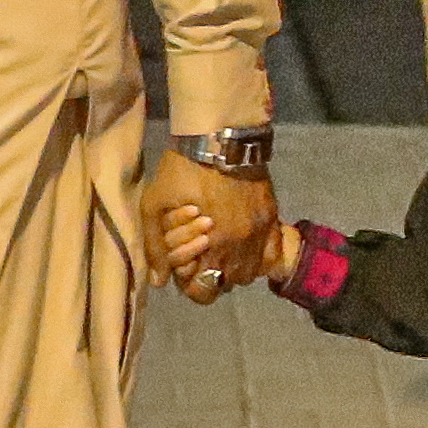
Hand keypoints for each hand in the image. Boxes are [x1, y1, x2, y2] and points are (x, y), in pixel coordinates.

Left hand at [150, 156, 273, 304]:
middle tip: (201, 259)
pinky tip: (246, 248)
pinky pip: (272, 253)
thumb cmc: (182, 170)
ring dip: (235, 268)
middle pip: (229, 282)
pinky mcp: (271, 217)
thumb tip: (160, 282)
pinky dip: (260, 257)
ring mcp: (259, 231)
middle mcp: (240, 245)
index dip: (192, 286)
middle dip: (213, 276)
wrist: (218, 137)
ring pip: (251, 271)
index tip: (185, 271)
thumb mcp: (154, 205)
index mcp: (211, 245)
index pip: (205, 290)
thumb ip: (155, 246)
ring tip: (222, 253)